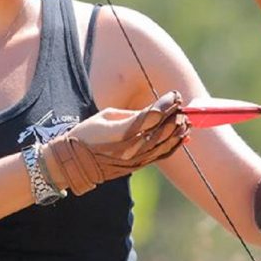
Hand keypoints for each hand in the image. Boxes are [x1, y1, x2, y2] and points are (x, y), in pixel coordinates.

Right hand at [42, 91, 189, 195]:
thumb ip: (131, 114)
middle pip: (162, 130)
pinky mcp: (137, 166)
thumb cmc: (86, 134)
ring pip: (165, 144)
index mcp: (122, 132)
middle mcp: (131, 147)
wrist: (74, 162)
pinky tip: (183, 136)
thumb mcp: (106, 116)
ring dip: (178, 130)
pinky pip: (161, 156)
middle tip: (181, 103)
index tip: (173, 94)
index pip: (152, 116)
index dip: (166, 104)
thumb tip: (153, 111)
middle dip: (174, 114)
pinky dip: (174, 145)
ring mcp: (136, 159)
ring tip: (185, 119)